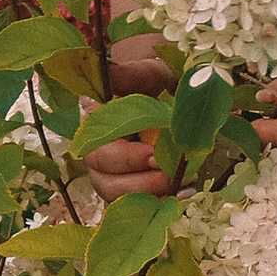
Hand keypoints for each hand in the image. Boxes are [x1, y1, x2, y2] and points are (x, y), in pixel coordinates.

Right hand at [85, 36, 177, 200]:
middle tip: (172, 172)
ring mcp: (110, 174)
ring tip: (181, 183)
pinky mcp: (129, 189)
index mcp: (93, 121)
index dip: (122, 157)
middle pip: (103, 178)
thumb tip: (108, 68)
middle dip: (140, 180)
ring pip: (116, 197)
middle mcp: (96, 151)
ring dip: (149, 194)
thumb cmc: (155, 81)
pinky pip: (134, 207)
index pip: (95, 147)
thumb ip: (130, 74)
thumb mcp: (148, 72)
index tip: (152, 154)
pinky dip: (157, 204)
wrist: (167, 92)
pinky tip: (183, 194)